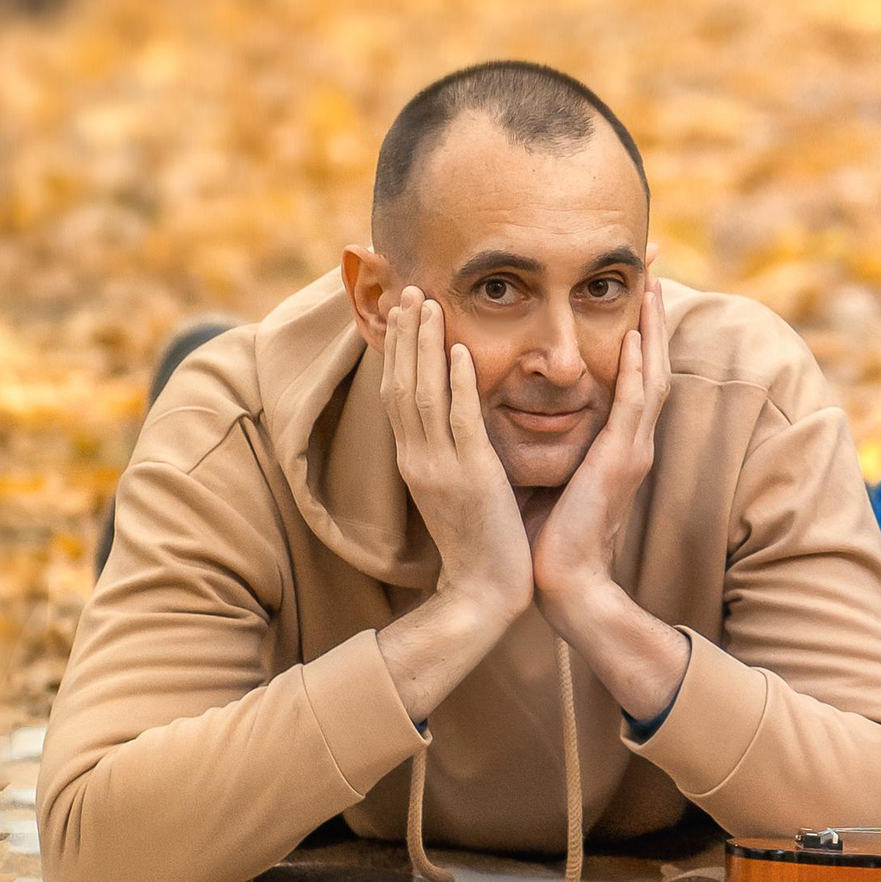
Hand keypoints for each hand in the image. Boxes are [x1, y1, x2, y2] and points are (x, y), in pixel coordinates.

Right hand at [383, 287, 531, 629]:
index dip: (397, 351)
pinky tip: (460, 351)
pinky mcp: (471, 477)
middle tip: (406, 289)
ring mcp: (440, 467)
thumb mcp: (456, 487)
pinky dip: (458, 383)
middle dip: (404, 335)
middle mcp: (418, 458)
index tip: (401, 312)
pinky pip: (460, 421)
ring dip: (425, 346)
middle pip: (402, 384)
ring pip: (424, 394)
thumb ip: (451, 450)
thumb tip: (457, 416)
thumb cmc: (480, 541)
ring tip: (427, 303)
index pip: (397, 394)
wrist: (483, 592)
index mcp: (414, 460)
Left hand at [531, 278, 671, 632]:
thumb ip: (546, 440)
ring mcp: (632, 451)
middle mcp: (631, 441)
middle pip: (652, 362)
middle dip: (654, 315)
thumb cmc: (549, 537)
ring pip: (651, 376)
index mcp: (615, 442)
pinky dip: (638, 371)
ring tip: (652, 286)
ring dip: (652, 330)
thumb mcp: (549, 474)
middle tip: (657, 266)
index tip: (633, 288)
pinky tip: (635, 340)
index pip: (632, 373)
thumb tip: (514, 410)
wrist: (564, 586)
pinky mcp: (620, 464)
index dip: (636, 329)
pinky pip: (634, 406)